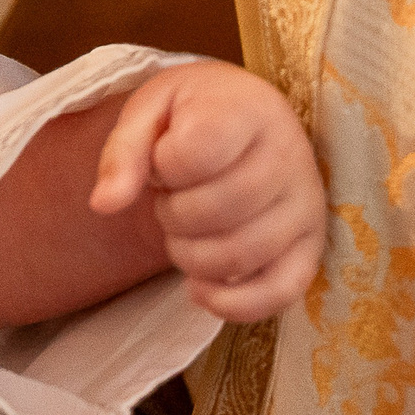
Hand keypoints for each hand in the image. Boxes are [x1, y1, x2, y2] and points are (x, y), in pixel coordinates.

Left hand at [92, 63, 325, 322]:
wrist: (244, 115)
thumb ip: (122, 154)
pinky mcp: (311, 245)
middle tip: (170, 197)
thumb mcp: (148, 111)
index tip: (165, 154)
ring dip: (189, 254)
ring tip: (184, 229)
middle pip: (215, 211)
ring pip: (239, 255)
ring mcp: (306, 204)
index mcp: (249, 110)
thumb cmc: (192, 114)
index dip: (161, 164)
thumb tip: (103, 206)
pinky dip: (231, 303)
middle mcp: (290, 155)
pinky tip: (198, 288)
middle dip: (171, 213)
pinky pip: (279, 292)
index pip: (193, 155)